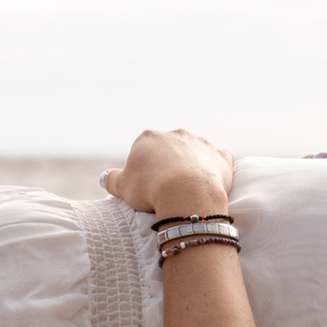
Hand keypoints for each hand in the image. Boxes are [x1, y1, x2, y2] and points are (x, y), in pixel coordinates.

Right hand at [102, 128, 233, 216]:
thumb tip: (105, 178)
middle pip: (170, 149)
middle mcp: (176, 134)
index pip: (143, 151)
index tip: (145, 187)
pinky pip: (218, 162)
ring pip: (194, 154)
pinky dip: (215, 171)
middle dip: (168, 165)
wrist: (186, 193)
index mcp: (149, 138)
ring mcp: (201, 143)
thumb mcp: (122, 187)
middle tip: (165, 190)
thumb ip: (112, 180)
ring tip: (187, 191)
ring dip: (191, 167)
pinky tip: (208, 185)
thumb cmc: (149, 189)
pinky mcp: (221, 156)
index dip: (143, 170)